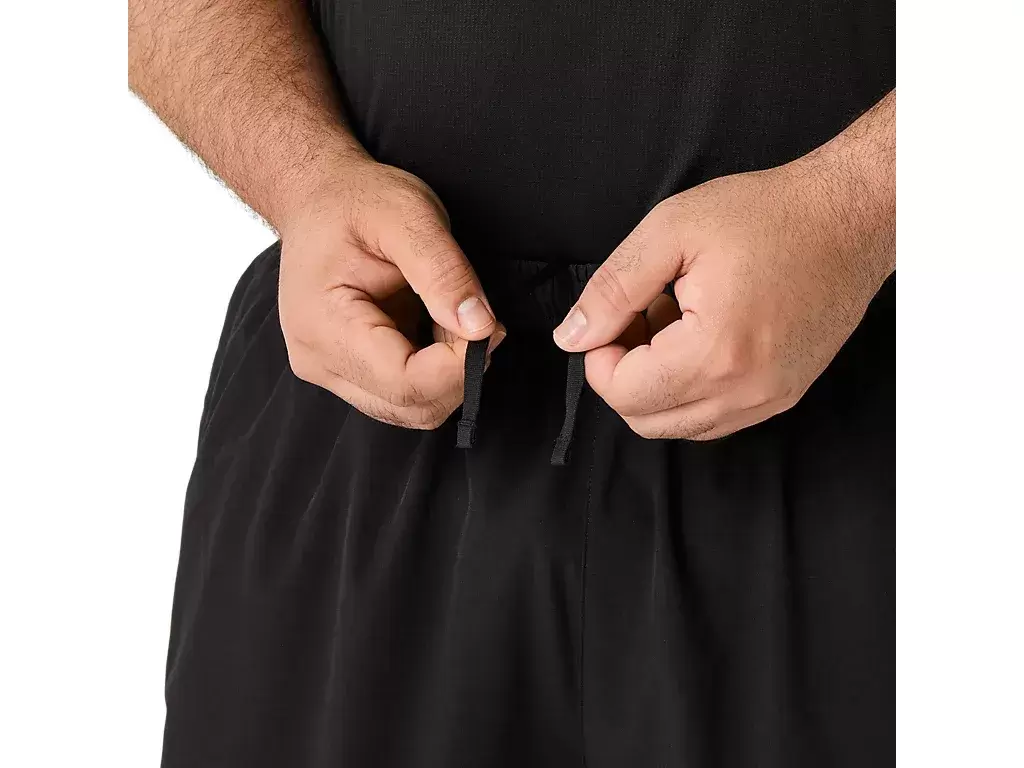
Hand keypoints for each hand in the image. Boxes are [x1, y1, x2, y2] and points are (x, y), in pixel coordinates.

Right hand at [278, 156, 503, 427]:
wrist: (316, 197)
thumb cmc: (356, 200)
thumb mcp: (409, 216)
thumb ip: (446, 273)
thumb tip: (481, 328)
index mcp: (324, 326)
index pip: (405, 382)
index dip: (459, 367)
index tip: (491, 328)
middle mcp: (318, 361)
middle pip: (410, 406)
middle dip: (458, 372)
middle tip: (477, 318)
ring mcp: (328, 372)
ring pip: (410, 409)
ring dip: (447, 375)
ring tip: (452, 318)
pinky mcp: (344, 373)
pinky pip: (402, 396)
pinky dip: (433, 374)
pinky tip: (434, 330)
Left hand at [553, 162, 893, 439]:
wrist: (851, 217)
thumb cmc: (767, 214)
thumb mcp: (671, 231)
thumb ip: (612, 290)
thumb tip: (571, 337)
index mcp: (715, 353)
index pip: (625, 395)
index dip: (599, 358)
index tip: (611, 317)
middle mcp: (746, 391)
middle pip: (648, 420)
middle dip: (624, 376)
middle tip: (634, 319)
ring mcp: (770, 399)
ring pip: (681, 426)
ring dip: (658, 385)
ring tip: (672, 322)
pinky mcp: (783, 395)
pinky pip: (716, 418)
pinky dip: (691, 390)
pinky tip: (699, 338)